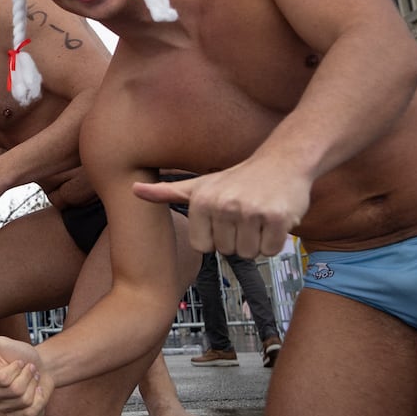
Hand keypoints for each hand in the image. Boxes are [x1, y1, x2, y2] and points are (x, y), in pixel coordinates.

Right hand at [0, 324, 53, 415]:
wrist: (41, 365)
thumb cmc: (20, 353)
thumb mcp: (2, 344)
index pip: (4, 379)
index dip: (18, 368)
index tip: (20, 361)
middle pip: (16, 391)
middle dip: (28, 376)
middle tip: (28, 369)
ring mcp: (4, 408)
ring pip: (25, 401)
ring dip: (34, 386)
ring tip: (32, 379)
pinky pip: (30, 413)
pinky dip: (39, 400)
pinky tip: (37, 391)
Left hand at [133, 160, 310, 257]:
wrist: (282, 161)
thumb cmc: (238, 179)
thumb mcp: (199, 185)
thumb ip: (166, 192)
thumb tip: (133, 189)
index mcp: (201, 201)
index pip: (204, 248)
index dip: (216, 238)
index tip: (224, 218)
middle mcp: (223, 205)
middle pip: (227, 252)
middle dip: (238, 239)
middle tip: (245, 215)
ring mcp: (250, 211)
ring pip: (248, 254)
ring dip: (257, 241)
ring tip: (258, 216)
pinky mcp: (277, 217)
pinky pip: (270, 250)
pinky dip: (275, 241)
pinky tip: (273, 219)